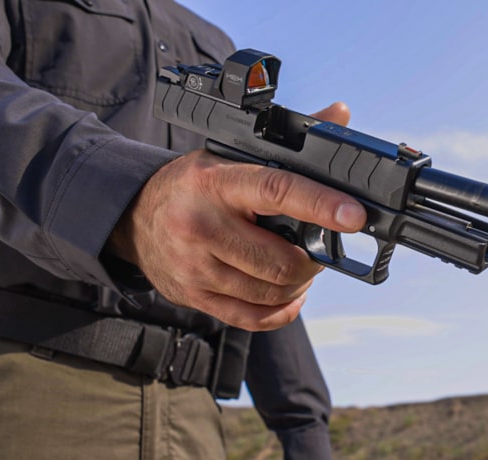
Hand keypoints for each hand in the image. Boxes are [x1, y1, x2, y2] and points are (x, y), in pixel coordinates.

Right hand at [109, 103, 363, 330]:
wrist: (133, 216)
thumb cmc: (192, 185)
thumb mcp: (231, 154)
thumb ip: (289, 142)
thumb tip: (338, 114)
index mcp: (216, 183)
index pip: (279, 191)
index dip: (322, 206)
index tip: (354, 216)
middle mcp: (202, 226)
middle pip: (282, 260)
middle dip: (312, 260)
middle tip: (317, 249)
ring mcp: (195, 267)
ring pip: (272, 292)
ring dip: (298, 284)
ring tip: (298, 266)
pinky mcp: (193, 297)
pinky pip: (253, 318)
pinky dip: (281, 310)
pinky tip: (287, 294)